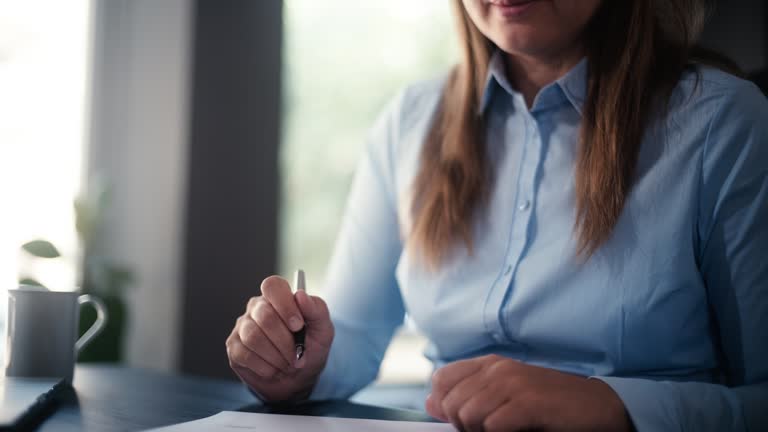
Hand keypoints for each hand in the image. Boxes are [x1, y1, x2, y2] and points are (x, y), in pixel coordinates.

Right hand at [226, 275, 334, 401]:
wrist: (299, 377)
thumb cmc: (311, 347)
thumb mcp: (323, 329)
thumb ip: (316, 310)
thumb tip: (300, 295)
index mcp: (278, 297)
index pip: (272, 286)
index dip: (285, 305)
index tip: (298, 326)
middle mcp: (257, 307)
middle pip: (264, 316)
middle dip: (285, 341)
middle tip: (298, 355)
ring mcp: (242, 327)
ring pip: (253, 337)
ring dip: (276, 356)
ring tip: (288, 364)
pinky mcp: (233, 348)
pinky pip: (245, 355)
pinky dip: (265, 368)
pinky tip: (274, 369)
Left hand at [426, 354, 632, 431]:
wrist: (596, 407)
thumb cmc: (549, 403)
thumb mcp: (505, 395)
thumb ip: (468, 395)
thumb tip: (429, 402)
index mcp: (489, 364)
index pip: (442, 379)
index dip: (444, 404)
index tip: (463, 419)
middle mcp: (498, 369)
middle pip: (452, 402)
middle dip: (463, 424)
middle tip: (490, 430)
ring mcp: (513, 384)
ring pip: (467, 414)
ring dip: (480, 431)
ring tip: (503, 431)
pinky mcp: (528, 403)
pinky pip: (492, 425)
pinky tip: (515, 431)